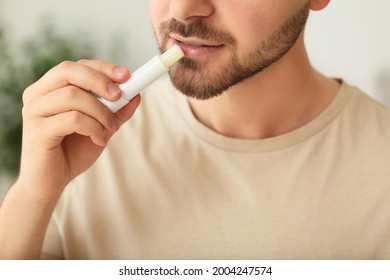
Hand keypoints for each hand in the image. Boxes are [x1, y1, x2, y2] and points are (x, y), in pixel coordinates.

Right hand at [17, 60, 140, 203]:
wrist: (52, 182)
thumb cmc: (73, 152)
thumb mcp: (101, 127)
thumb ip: (116, 111)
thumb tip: (137, 94)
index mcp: (50, 89)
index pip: (76, 67)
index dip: (102, 68)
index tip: (126, 75)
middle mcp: (38, 95)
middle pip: (69, 71)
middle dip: (100, 80)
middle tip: (119, 95)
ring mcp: (34, 111)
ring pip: (73, 96)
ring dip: (101, 112)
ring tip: (111, 129)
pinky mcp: (37, 130)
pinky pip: (73, 119)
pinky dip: (93, 127)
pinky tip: (99, 139)